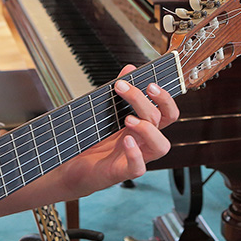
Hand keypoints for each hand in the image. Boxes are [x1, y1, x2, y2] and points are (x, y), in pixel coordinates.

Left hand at [58, 65, 175, 195]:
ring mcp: (137, 157)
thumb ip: (120, 92)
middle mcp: (144, 141)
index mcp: (144, 126)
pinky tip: (126, 140)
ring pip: (161, 146)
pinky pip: (139, 167)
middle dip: (149, 102)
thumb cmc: (93, 141)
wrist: (72, 167)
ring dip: (148, 129)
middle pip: (161, 120)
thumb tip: (129, 68)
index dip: (165, 98)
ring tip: (127, 119)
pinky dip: (135, 153)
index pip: (167, 112)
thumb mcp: (106, 113)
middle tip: (129, 89)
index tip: (150, 83)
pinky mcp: (124, 172)